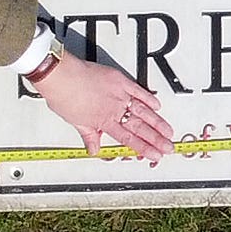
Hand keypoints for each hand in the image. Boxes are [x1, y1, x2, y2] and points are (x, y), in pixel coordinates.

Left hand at [34, 52, 173, 162]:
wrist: (61, 75)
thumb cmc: (64, 96)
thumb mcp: (75, 121)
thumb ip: (89, 135)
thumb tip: (93, 149)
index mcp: (104, 122)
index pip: (128, 139)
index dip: (144, 149)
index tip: (154, 155)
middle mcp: (114, 109)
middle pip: (140, 128)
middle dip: (157, 140)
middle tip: (169, 147)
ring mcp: (119, 95)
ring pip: (144, 111)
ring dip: (158, 123)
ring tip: (169, 131)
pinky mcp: (119, 80)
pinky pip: (138, 91)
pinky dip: (149, 98)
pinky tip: (157, 105)